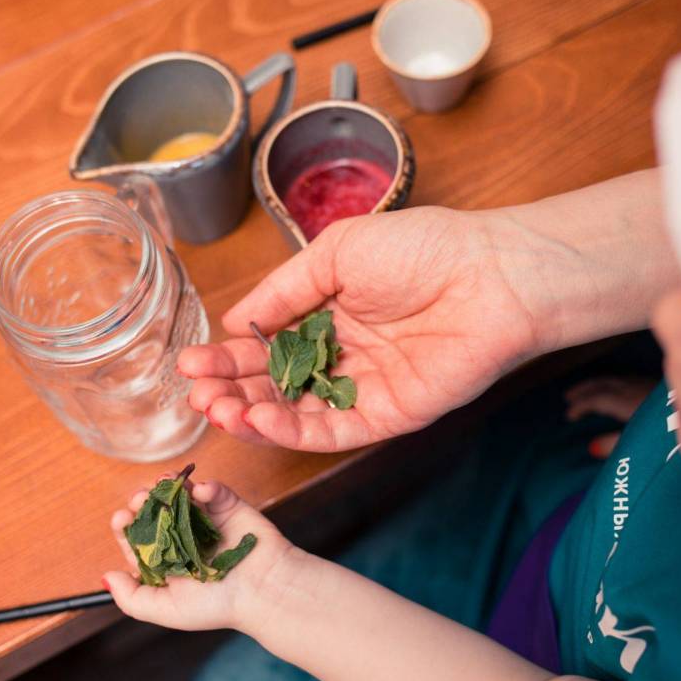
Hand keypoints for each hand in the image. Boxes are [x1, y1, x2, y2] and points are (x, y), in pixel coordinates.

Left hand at [103, 473, 292, 631]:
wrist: (265, 591)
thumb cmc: (218, 606)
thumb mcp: (166, 610)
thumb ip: (132, 598)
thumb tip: (107, 575)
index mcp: (167, 562)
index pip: (138, 538)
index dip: (127, 525)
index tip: (123, 518)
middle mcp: (183, 539)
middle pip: (155, 511)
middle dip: (143, 501)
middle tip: (140, 499)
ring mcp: (206, 520)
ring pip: (180, 494)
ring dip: (168, 485)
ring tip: (163, 483)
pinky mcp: (229, 506)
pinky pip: (213, 489)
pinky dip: (203, 486)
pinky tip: (199, 492)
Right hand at [179, 207, 536, 450]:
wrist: (491, 275)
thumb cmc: (423, 249)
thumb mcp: (336, 253)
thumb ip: (283, 291)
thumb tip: (233, 320)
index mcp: (329, 313)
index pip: (265, 344)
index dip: (226, 356)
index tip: (189, 363)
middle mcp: (342, 354)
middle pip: (273, 384)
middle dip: (229, 390)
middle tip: (195, 393)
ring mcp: (364, 388)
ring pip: (295, 414)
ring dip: (252, 416)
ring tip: (216, 410)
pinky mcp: (388, 416)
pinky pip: (332, 432)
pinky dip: (292, 432)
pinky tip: (259, 420)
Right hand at [565, 376, 656, 457]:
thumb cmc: (667, 433)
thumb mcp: (639, 444)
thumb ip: (614, 445)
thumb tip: (591, 447)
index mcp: (626, 402)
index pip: (596, 399)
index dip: (580, 406)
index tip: (568, 416)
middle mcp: (634, 389)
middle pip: (602, 383)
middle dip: (583, 389)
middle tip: (567, 396)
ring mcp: (647, 386)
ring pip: (615, 379)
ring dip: (598, 384)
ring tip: (588, 391)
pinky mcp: (659, 387)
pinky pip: (628, 380)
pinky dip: (615, 383)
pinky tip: (619, 389)